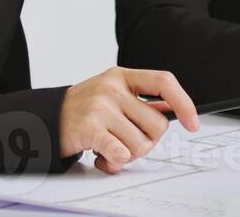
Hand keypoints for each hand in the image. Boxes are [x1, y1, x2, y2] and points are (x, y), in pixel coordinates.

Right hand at [59, 67, 199, 173]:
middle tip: (129, 141)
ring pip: (140, 144)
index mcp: (122, 76)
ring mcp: (100, 107)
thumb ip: (141, 102)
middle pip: (157, 125)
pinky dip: (115, 162)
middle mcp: (112, 88)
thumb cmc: (84, 109)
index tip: (193, 122)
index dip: (184, 103)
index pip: (164, 82)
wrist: (47, 118)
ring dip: (129, 155)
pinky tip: (103, 157)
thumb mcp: (113, 95)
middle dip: (148, 141)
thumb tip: (175, 112)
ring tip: (111, 148)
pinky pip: (121, 153)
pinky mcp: (90, 128)